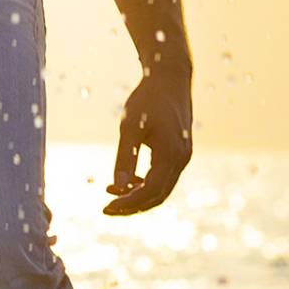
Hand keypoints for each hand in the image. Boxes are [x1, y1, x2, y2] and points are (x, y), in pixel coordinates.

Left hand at [103, 67, 192, 214]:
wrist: (170, 79)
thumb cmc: (148, 99)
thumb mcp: (130, 126)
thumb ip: (125, 156)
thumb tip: (117, 184)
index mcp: (171, 155)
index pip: (149, 191)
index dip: (127, 203)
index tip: (105, 207)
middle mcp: (181, 160)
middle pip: (158, 196)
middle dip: (132, 205)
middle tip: (106, 208)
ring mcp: (182, 157)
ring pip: (162, 189)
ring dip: (137, 195)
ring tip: (110, 191)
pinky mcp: (179, 152)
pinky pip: (163, 178)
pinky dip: (145, 184)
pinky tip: (125, 180)